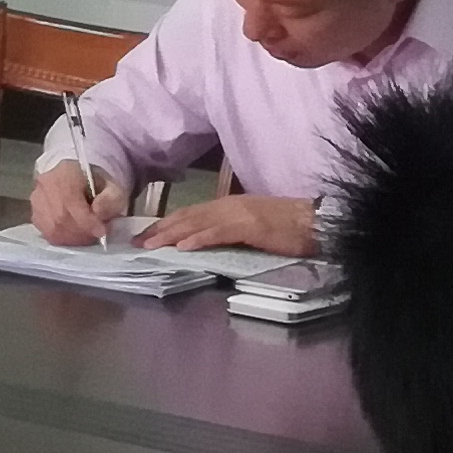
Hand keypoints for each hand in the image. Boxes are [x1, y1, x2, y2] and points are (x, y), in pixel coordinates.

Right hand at [27, 163, 116, 247]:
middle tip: (95, 236)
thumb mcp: (112, 186)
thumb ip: (110, 199)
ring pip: (51, 228)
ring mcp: (36, 200)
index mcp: (64, 174)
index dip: (87, 222)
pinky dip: (62, 239)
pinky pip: (46, 233)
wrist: (77, 178)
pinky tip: (74, 236)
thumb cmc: (95, 183)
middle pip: (60, 218)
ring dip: (72, 238)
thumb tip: (98, 213)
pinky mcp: (35, 214)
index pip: (71, 202)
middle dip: (81, 232)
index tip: (101, 230)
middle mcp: (45, 186)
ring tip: (86, 236)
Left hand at [143, 192, 317, 255]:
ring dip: (171, 234)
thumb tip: (208, 241)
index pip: (191, 214)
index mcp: (229, 205)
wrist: (316, 221)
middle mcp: (228, 205)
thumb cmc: (289, 228)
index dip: (166, 224)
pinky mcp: (249, 225)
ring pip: (196, 223)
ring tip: (150, 245)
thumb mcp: (253, 228)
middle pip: (187, 216)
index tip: (146, 235)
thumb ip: (231, 231)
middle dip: (160, 229)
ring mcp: (238, 213)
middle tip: (137, 242)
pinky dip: (198, 238)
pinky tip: (182, 246)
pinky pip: (218, 232)